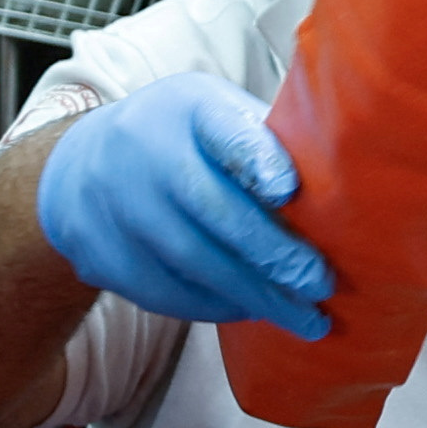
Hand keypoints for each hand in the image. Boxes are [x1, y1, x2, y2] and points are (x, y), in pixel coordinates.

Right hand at [31, 75, 329, 332]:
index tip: (290, 190)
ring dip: (255, 296)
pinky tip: (253, 312)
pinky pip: (170, 292)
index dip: (256, 159)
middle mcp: (146, 152)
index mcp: (188, 109)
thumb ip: (266, 141)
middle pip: (213, 210)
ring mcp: (119, 206)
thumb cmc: (178, 142)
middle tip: (321, 285)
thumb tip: (348, 185)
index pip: (222, 131)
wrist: (78, 171)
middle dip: (273, 254)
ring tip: (303, 319)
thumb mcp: (213, 114)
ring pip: (193, 262)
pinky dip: (218, 307)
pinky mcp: (106, 256)